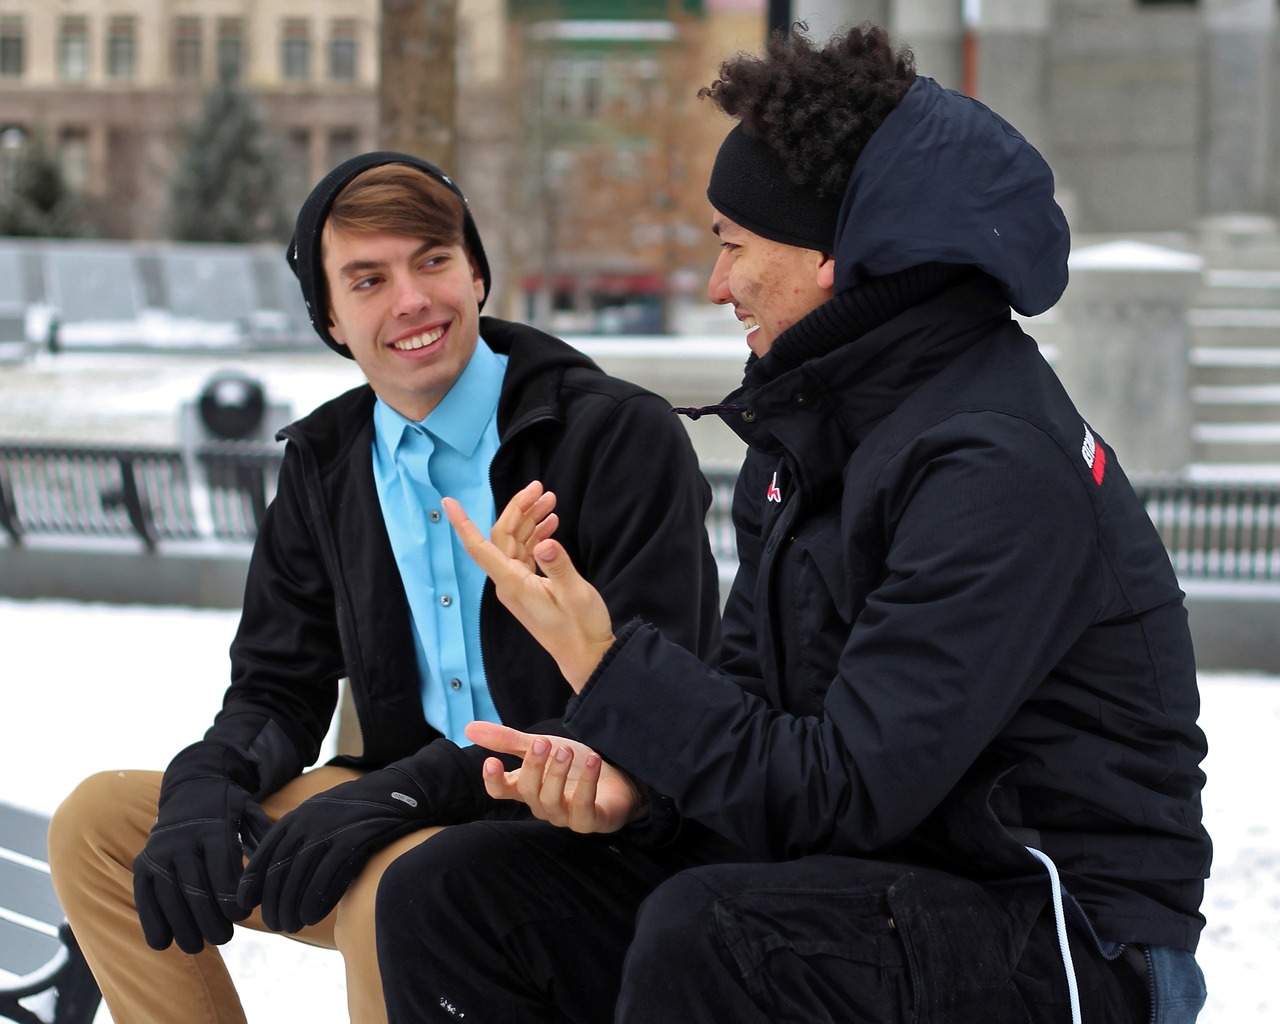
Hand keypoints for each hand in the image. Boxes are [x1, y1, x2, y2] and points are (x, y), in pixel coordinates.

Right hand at [132, 744, 272, 953]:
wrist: (191, 786)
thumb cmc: (229, 808)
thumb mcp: (251, 813)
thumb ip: (263, 841)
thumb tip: (276, 875)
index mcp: (213, 828)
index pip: (222, 871)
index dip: (231, 899)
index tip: (243, 915)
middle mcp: (182, 840)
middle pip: (195, 889)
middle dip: (210, 920)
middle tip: (225, 938)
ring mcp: (158, 852)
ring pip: (168, 897)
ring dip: (183, 927)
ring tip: (198, 946)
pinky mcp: (142, 863)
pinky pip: (144, 896)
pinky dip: (152, 921)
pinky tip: (163, 943)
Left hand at [237, 765, 432, 932]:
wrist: (399, 792)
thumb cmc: (358, 812)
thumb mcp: (322, 815)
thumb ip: (300, 838)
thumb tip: (277, 873)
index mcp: (297, 816)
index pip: (265, 853)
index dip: (252, 882)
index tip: (246, 905)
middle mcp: (309, 822)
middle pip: (280, 869)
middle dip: (274, 901)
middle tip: (275, 924)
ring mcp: (331, 830)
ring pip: (300, 876)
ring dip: (292, 906)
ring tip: (291, 925)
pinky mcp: (353, 840)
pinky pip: (327, 876)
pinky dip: (315, 900)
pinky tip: (311, 917)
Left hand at [445, 481, 613, 689]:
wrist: (587, 656)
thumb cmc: (581, 628)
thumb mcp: (575, 594)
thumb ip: (559, 566)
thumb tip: (545, 541)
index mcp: (513, 583)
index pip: (480, 547)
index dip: (463, 524)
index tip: (448, 502)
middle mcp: (509, 583)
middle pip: (503, 537)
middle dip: (519, 508)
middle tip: (541, 487)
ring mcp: (518, 585)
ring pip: (515, 543)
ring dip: (530, 519)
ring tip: (551, 500)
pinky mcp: (529, 588)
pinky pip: (525, 554)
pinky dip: (536, 535)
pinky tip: (551, 523)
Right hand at [465, 721, 644, 833]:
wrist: (616, 779)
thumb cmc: (573, 765)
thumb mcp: (540, 748)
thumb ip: (508, 741)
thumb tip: (468, 728)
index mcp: (526, 788)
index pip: (501, 791)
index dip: (493, 780)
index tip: (491, 761)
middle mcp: (542, 805)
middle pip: (528, 791)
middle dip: (534, 767)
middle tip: (544, 743)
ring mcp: (565, 816)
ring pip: (551, 801)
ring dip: (557, 774)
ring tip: (566, 750)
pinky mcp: (589, 821)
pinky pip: (584, 806)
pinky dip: (587, 782)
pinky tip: (592, 761)